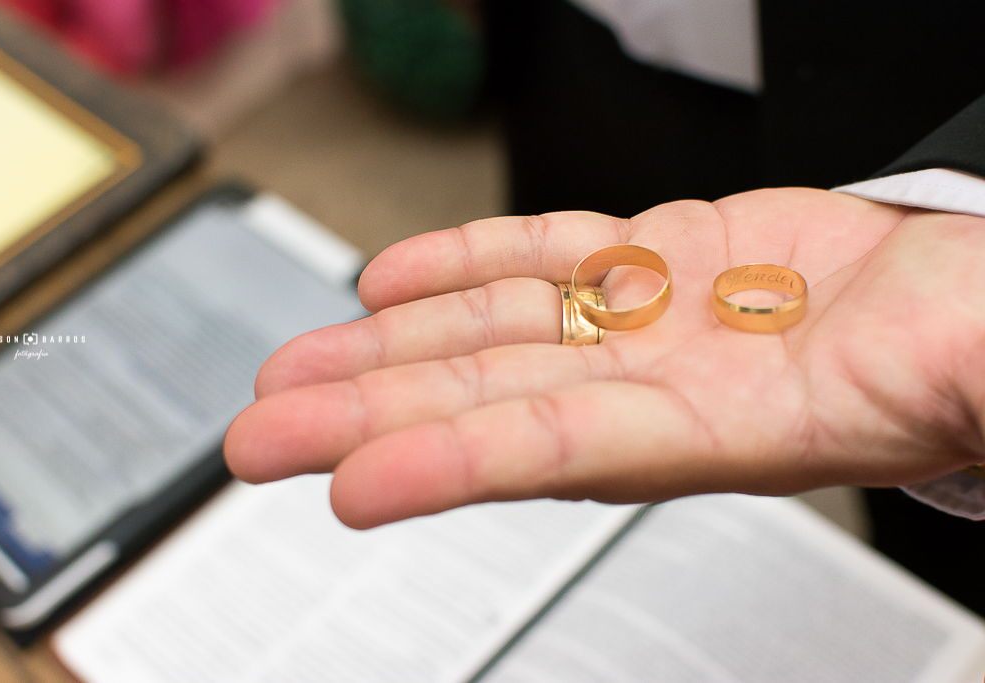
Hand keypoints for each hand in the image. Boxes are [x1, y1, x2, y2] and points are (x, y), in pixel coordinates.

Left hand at [224, 188, 984, 527]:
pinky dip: (465, 261)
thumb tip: (977, 378)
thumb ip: (965, 378)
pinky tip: (393, 278)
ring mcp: (644, 319)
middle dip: (366, 416)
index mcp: (729, 426)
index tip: (346, 485)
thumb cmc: (962, 341)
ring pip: (489, 329)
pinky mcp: (651, 260)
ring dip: (386, 347)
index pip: (560, 448)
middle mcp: (659, 382)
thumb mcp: (975, 366)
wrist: (950, 302)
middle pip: (483, 400)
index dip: (450, 465)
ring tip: (295, 367)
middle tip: (262, 437)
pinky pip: (541, 257)